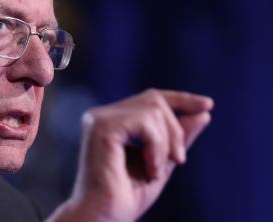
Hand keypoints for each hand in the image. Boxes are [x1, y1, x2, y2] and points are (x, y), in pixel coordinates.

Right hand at [47, 89, 213, 221]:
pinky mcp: (102, 128)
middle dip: (176, 129)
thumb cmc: (125, 198)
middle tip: (179, 161)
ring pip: (153, 109)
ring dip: (166, 143)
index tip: (208, 105)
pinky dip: (156, 146)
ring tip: (156, 171)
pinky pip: (145, 122)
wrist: (103, 219)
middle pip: (154, 100)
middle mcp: (101, 116)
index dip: (180, 99)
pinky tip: (150, 169)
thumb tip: (204, 113)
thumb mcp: (161, 164)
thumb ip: (178, 139)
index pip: (150, 99)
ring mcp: (99, 119)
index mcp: (111, 121)